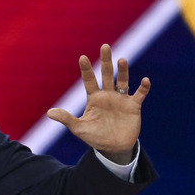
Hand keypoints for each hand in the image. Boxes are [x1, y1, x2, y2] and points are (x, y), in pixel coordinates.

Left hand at [46, 44, 150, 163]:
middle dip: (105, 61)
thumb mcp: (79, 128)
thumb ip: (66, 119)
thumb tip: (49, 112)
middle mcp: (108, 95)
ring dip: (123, 71)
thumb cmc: (95, 137)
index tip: (82, 57)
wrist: (113, 148)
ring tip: (121, 60)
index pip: (89, 80)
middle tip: (104, 46)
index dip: (86, 70)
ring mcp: (121, 99)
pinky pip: (139, 94)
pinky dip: (143, 88)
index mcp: (94, 98)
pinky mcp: (133, 106)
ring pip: (122, 81)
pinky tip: (145, 80)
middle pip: (106, 75)